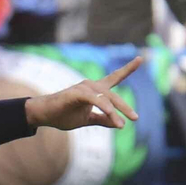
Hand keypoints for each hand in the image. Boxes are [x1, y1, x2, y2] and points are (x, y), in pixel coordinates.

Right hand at [26, 56, 141, 130]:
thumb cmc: (63, 115)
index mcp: (96, 90)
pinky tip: (111, 114)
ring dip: (115, 112)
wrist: (45, 115)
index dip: (128, 69)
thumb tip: (118, 124)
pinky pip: (95, 99)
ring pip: (106, 99)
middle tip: (135, 118)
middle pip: (113, 95)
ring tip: (122, 125)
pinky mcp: (77, 93)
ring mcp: (85, 88)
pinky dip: (104, 107)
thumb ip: (102, 120)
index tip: (140, 59)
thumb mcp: (87, 119)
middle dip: (125, 107)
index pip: (115, 77)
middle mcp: (92, 86)